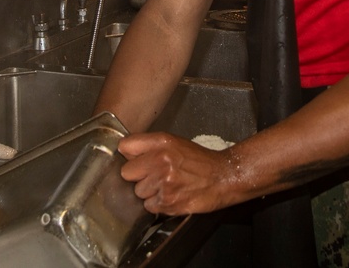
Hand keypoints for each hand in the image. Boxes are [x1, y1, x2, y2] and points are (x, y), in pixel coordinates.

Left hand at [118, 132, 234, 214]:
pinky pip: (149, 206)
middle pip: (127, 172)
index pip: (125, 146)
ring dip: (149, 192)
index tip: (135, 160)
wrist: (223, 177)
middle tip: (155, 175)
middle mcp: (160, 160)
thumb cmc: (199, 161)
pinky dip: (158, 204)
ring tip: (168, 185)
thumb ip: (148, 146)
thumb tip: (125, 153)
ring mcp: (164, 182)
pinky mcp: (168, 202)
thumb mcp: (173, 142)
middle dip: (139, 176)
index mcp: (161, 142)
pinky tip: (172, 196)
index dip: (129, 155)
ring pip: (138, 192)